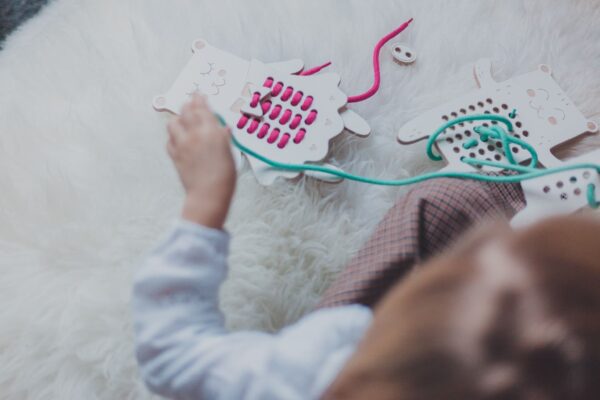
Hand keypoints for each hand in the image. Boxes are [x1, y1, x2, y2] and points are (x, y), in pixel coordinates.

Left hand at [167, 94, 235, 228]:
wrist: (208, 195)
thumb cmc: (224, 177)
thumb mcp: (230, 153)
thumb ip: (224, 138)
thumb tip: (223, 130)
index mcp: (211, 131)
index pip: (202, 107)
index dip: (200, 99)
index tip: (199, 95)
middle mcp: (194, 134)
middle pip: (186, 111)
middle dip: (188, 105)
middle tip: (191, 104)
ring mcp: (182, 144)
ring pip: (173, 122)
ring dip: (178, 119)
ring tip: (183, 121)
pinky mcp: (174, 155)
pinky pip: (169, 140)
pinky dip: (174, 136)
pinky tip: (179, 139)